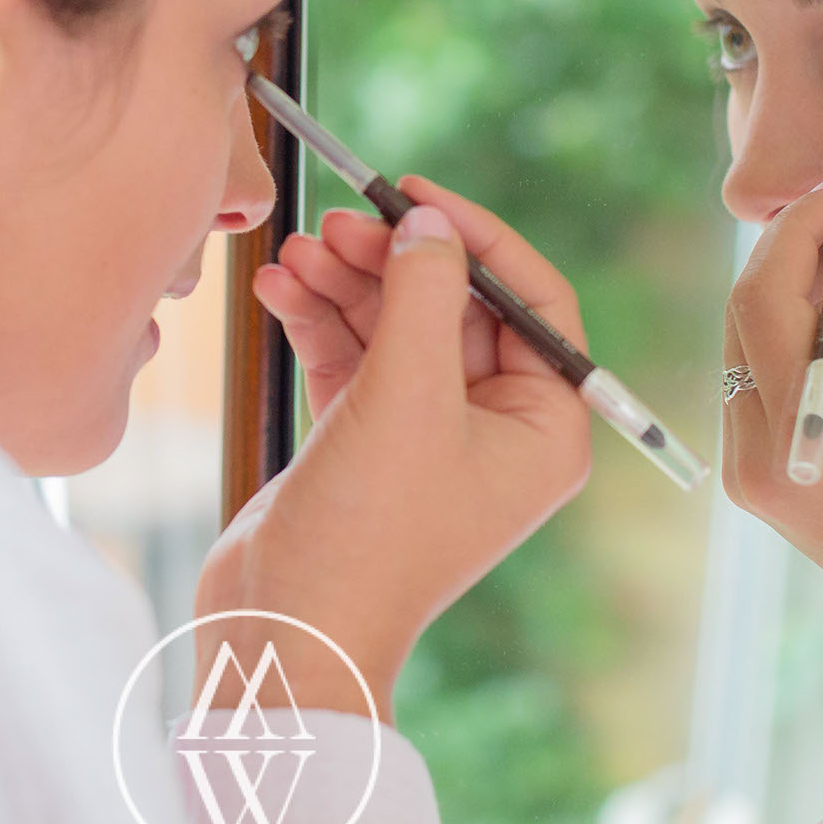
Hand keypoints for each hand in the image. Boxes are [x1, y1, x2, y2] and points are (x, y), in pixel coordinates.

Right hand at [192, 177, 592, 721]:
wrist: (285, 630)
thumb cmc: (367, 532)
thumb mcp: (408, 395)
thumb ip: (425, 295)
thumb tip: (429, 224)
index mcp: (543, 429)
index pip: (533, 302)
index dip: (477, 238)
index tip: (416, 194)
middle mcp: (495, 431)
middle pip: (455, 307)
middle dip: (394, 260)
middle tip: (339, 224)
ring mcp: (427, 437)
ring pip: (394, 327)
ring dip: (345, 285)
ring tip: (295, 254)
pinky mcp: (365, 444)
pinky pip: (352, 359)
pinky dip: (318, 321)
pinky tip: (278, 288)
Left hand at [723, 175, 822, 728]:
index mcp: (809, 431)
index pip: (765, 295)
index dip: (799, 227)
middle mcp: (758, 454)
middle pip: (745, 313)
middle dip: (800, 251)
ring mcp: (747, 472)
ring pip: (748, 342)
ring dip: (804, 291)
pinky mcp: (757, 478)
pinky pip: (761, 380)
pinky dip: (803, 336)